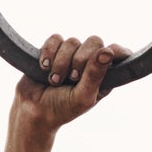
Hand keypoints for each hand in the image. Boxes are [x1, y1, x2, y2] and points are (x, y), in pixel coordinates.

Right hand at [10, 34, 130, 137]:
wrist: (34, 111)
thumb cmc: (62, 109)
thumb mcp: (83, 97)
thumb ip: (95, 75)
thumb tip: (107, 52)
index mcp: (103, 74)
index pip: (118, 53)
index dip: (117, 51)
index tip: (109, 54)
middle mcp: (89, 61)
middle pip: (94, 41)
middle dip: (81, 60)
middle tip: (73, 78)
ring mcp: (71, 54)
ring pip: (72, 41)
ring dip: (61, 63)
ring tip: (55, 81)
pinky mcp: (53, 49)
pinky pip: (55, 39)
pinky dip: (49, 53)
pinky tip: (44, 68)